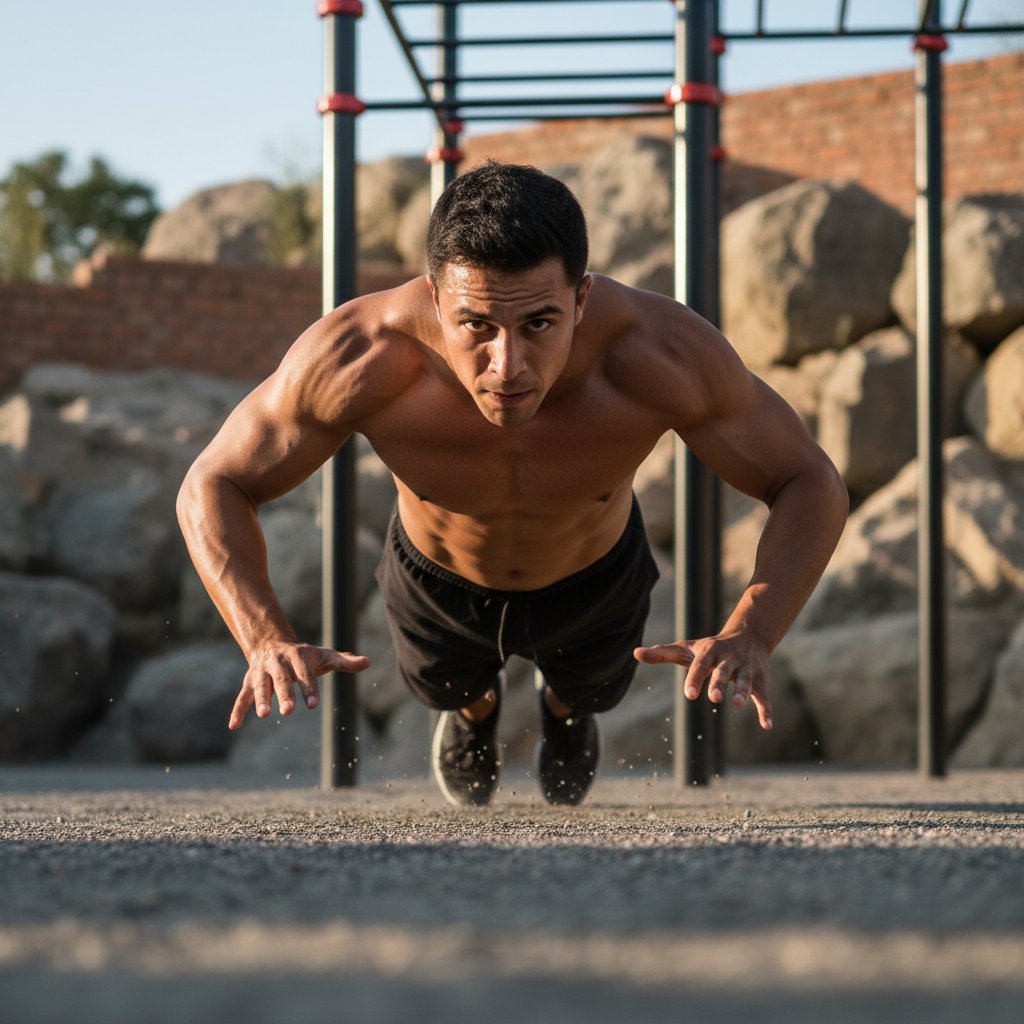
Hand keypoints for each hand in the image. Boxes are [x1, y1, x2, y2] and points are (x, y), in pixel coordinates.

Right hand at [229, 641, 370, 729]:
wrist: (272, 644)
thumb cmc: (304, 657)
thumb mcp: (324, 656)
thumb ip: (344, 661)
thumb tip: (367, 662)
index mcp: (298, 657)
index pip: (305, 674)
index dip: (309, 689)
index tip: (313, 705)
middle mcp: (278, 663)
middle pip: (281, 680)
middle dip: (284, 694)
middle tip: (288, 712)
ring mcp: (261, 672)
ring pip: (259, 686)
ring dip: (260, 699)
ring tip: (264, 714)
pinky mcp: (249, 681)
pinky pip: (241, 696)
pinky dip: (237, 710)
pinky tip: (233, 726)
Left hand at [634, 633, 772, 730]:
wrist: (748, 635)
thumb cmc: (710, 648)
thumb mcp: (687, 649)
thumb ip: (662, 653)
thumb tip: (635, 653)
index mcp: (709, 652)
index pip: (700, 665)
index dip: (695, 678)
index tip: (689, 695)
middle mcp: (729, 659)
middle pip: (723, 671)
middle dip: (719, 683)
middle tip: (713, 697)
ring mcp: (746, 668)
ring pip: (745, 680)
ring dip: (742, 691)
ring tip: (737, 704)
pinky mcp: (760, 679)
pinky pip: (763, 695)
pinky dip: (766, 709)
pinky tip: (766, 725)